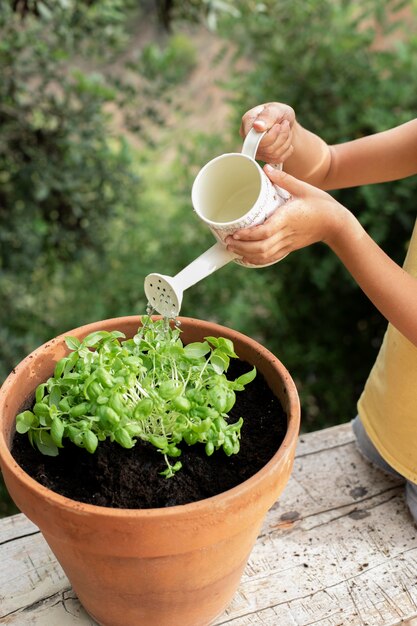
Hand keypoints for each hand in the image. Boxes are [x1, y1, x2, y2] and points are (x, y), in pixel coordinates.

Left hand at [226, 165, 352, 265]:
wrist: (336, 223)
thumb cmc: (321, 204)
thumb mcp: (303, 187)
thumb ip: (283, 179)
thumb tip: (265, 168)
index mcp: (287, 218)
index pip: (265, 232)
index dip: (248, 235)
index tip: (236, 233)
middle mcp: (286, 233)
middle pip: (261, 247)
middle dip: (242, 247)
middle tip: (228, 241)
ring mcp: (287, 243)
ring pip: (264, 255)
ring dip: (246, 254)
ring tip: (232, 248)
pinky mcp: (289, 248)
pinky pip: (271, 258)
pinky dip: (256, 260)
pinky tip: (246, 257)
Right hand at [240, 102, 295, 164]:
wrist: (285, 122)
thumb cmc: (279, 113)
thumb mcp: (276, 109)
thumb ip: (267, 116)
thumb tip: (257, 126)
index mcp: (247, 124)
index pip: (256, 140)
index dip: (271, 135)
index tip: (278, 125)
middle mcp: (248, 140)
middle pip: (266, 148)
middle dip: (281, 136)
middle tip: (285, 125)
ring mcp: (256, 151)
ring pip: (273, 154)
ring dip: (285, 141)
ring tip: (286, 130)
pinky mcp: (264, 158)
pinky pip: (277, 159)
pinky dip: (286, 149)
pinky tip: (286, 140)